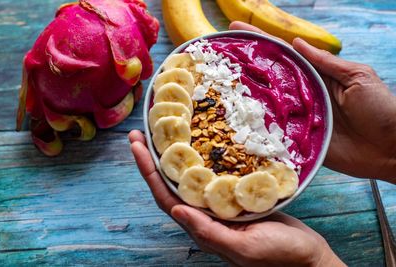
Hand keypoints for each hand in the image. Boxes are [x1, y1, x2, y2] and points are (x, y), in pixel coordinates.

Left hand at [128, 130, 344, 265]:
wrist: (306, 255)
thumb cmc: (278, 255)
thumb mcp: (244, 247)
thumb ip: (209, 232)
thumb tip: (176, 209)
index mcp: (202, 226)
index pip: (166, 196)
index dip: (148, 171)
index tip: (137, 146)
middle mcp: (205, 214)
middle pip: (171, 183)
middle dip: (153, 158)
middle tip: (140, 133)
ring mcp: (219, 204)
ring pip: (188, 177)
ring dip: (173, 156)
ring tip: (163, 133)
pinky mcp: (235, 196)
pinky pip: (211, 175)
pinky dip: (200, 158)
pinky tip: (198, 144)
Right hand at [230, 21, 395, 180]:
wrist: (392, 148)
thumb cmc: (380, 108)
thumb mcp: (357, 76)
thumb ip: (326, 63)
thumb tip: (297, 43)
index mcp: (317, 76)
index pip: (284, 54)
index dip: (261, 40)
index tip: (237, 29)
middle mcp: (302, 95)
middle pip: (270, 78)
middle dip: (245, 66)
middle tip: (218, 56)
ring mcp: (299, 118)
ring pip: (268, 105)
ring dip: (245, 97)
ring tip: (218, 85)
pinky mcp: (299, 141)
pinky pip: (276, 134)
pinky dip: (259, 129)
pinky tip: (238, 122)